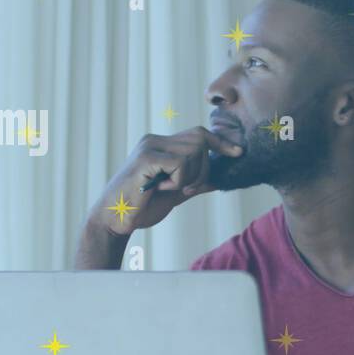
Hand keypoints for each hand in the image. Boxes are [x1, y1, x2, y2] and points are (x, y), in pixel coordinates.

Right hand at [88, 127, 242, 235]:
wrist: (114, 220)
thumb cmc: (141, 207)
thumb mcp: (175, 194)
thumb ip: (195, 184)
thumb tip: (217, 180)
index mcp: (162, 145)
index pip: (199, 134)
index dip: (221, 142)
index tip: (238, 152)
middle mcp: (156, 140)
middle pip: (201, 141)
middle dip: (203, 169)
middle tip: (185, 189)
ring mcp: (150, 146)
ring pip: (193, 152)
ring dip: (189, 177)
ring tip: (167, 189)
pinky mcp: (146, 157)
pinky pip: (180, 163)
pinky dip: (177, 181)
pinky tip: (160, 188)